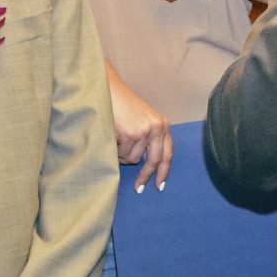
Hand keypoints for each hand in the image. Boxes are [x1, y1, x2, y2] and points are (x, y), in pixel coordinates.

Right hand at [109, 71, 172, 191]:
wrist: (108, 88)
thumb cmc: (122, 105)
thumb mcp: (142, 120)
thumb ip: (148, 138)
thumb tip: (146, 166)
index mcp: (162, 125)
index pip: (167, 154)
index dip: (164, 172)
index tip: (159, 186)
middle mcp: (157, 128)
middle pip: (154, 161)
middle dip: (146, 177)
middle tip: (138, 188)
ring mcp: (144, 131)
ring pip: (133, 159)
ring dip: (123, 156)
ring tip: (116, 140)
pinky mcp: (130, 134)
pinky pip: (121, 154)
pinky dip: (115, 151)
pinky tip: (112, 137)